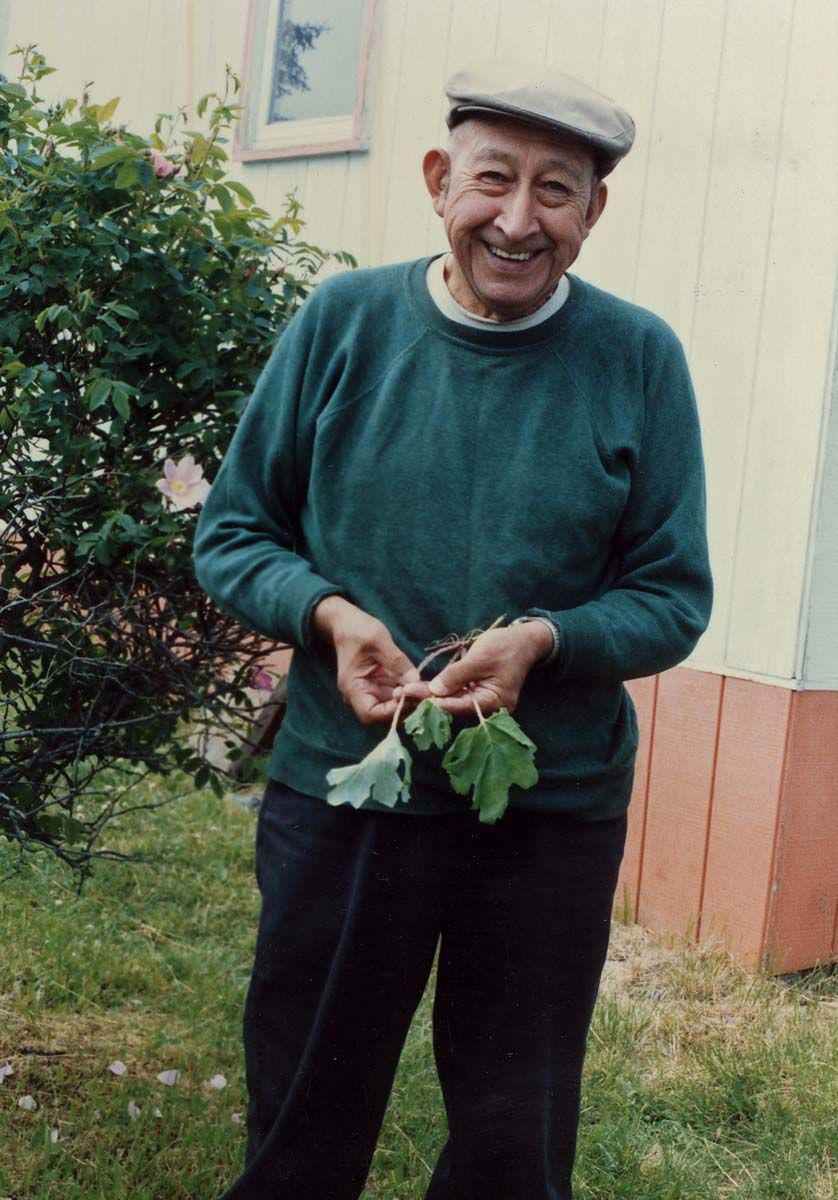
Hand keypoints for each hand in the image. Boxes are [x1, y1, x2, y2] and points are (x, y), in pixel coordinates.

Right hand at [312, 596, 419, 724]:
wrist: (348, 624)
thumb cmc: (358, 630)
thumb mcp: (378, 641)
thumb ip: (396, 662)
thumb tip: (415, 681)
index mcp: (353, 688)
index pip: (369, 714)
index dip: (390, 711)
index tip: (406, 695)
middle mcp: (361, 694)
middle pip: (384, 714)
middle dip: (404, 706)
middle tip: (424, 693)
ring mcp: (372, 691)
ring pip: (393, 706)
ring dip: (410, 699)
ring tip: (425, 688)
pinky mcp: (382, 685)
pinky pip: (397, 694)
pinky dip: (409, 691)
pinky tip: (422, 684)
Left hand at [396, 622, 552, 716]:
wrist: (524, 640)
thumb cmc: (506, 647)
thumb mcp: (480, 658)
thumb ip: (457, 675)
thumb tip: (435, 690)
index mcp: (495, 703)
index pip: (460, 706)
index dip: (434, 701)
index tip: (411, 694)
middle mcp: (490, 707)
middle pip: (454, 705)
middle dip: (428, 699)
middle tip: (402, 693)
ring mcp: (483, 700)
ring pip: (453, 700)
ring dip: (430, 695)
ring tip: (405, 691)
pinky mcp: (477, 692)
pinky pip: (456, 693)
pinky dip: (440, 689)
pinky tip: (420, 687)